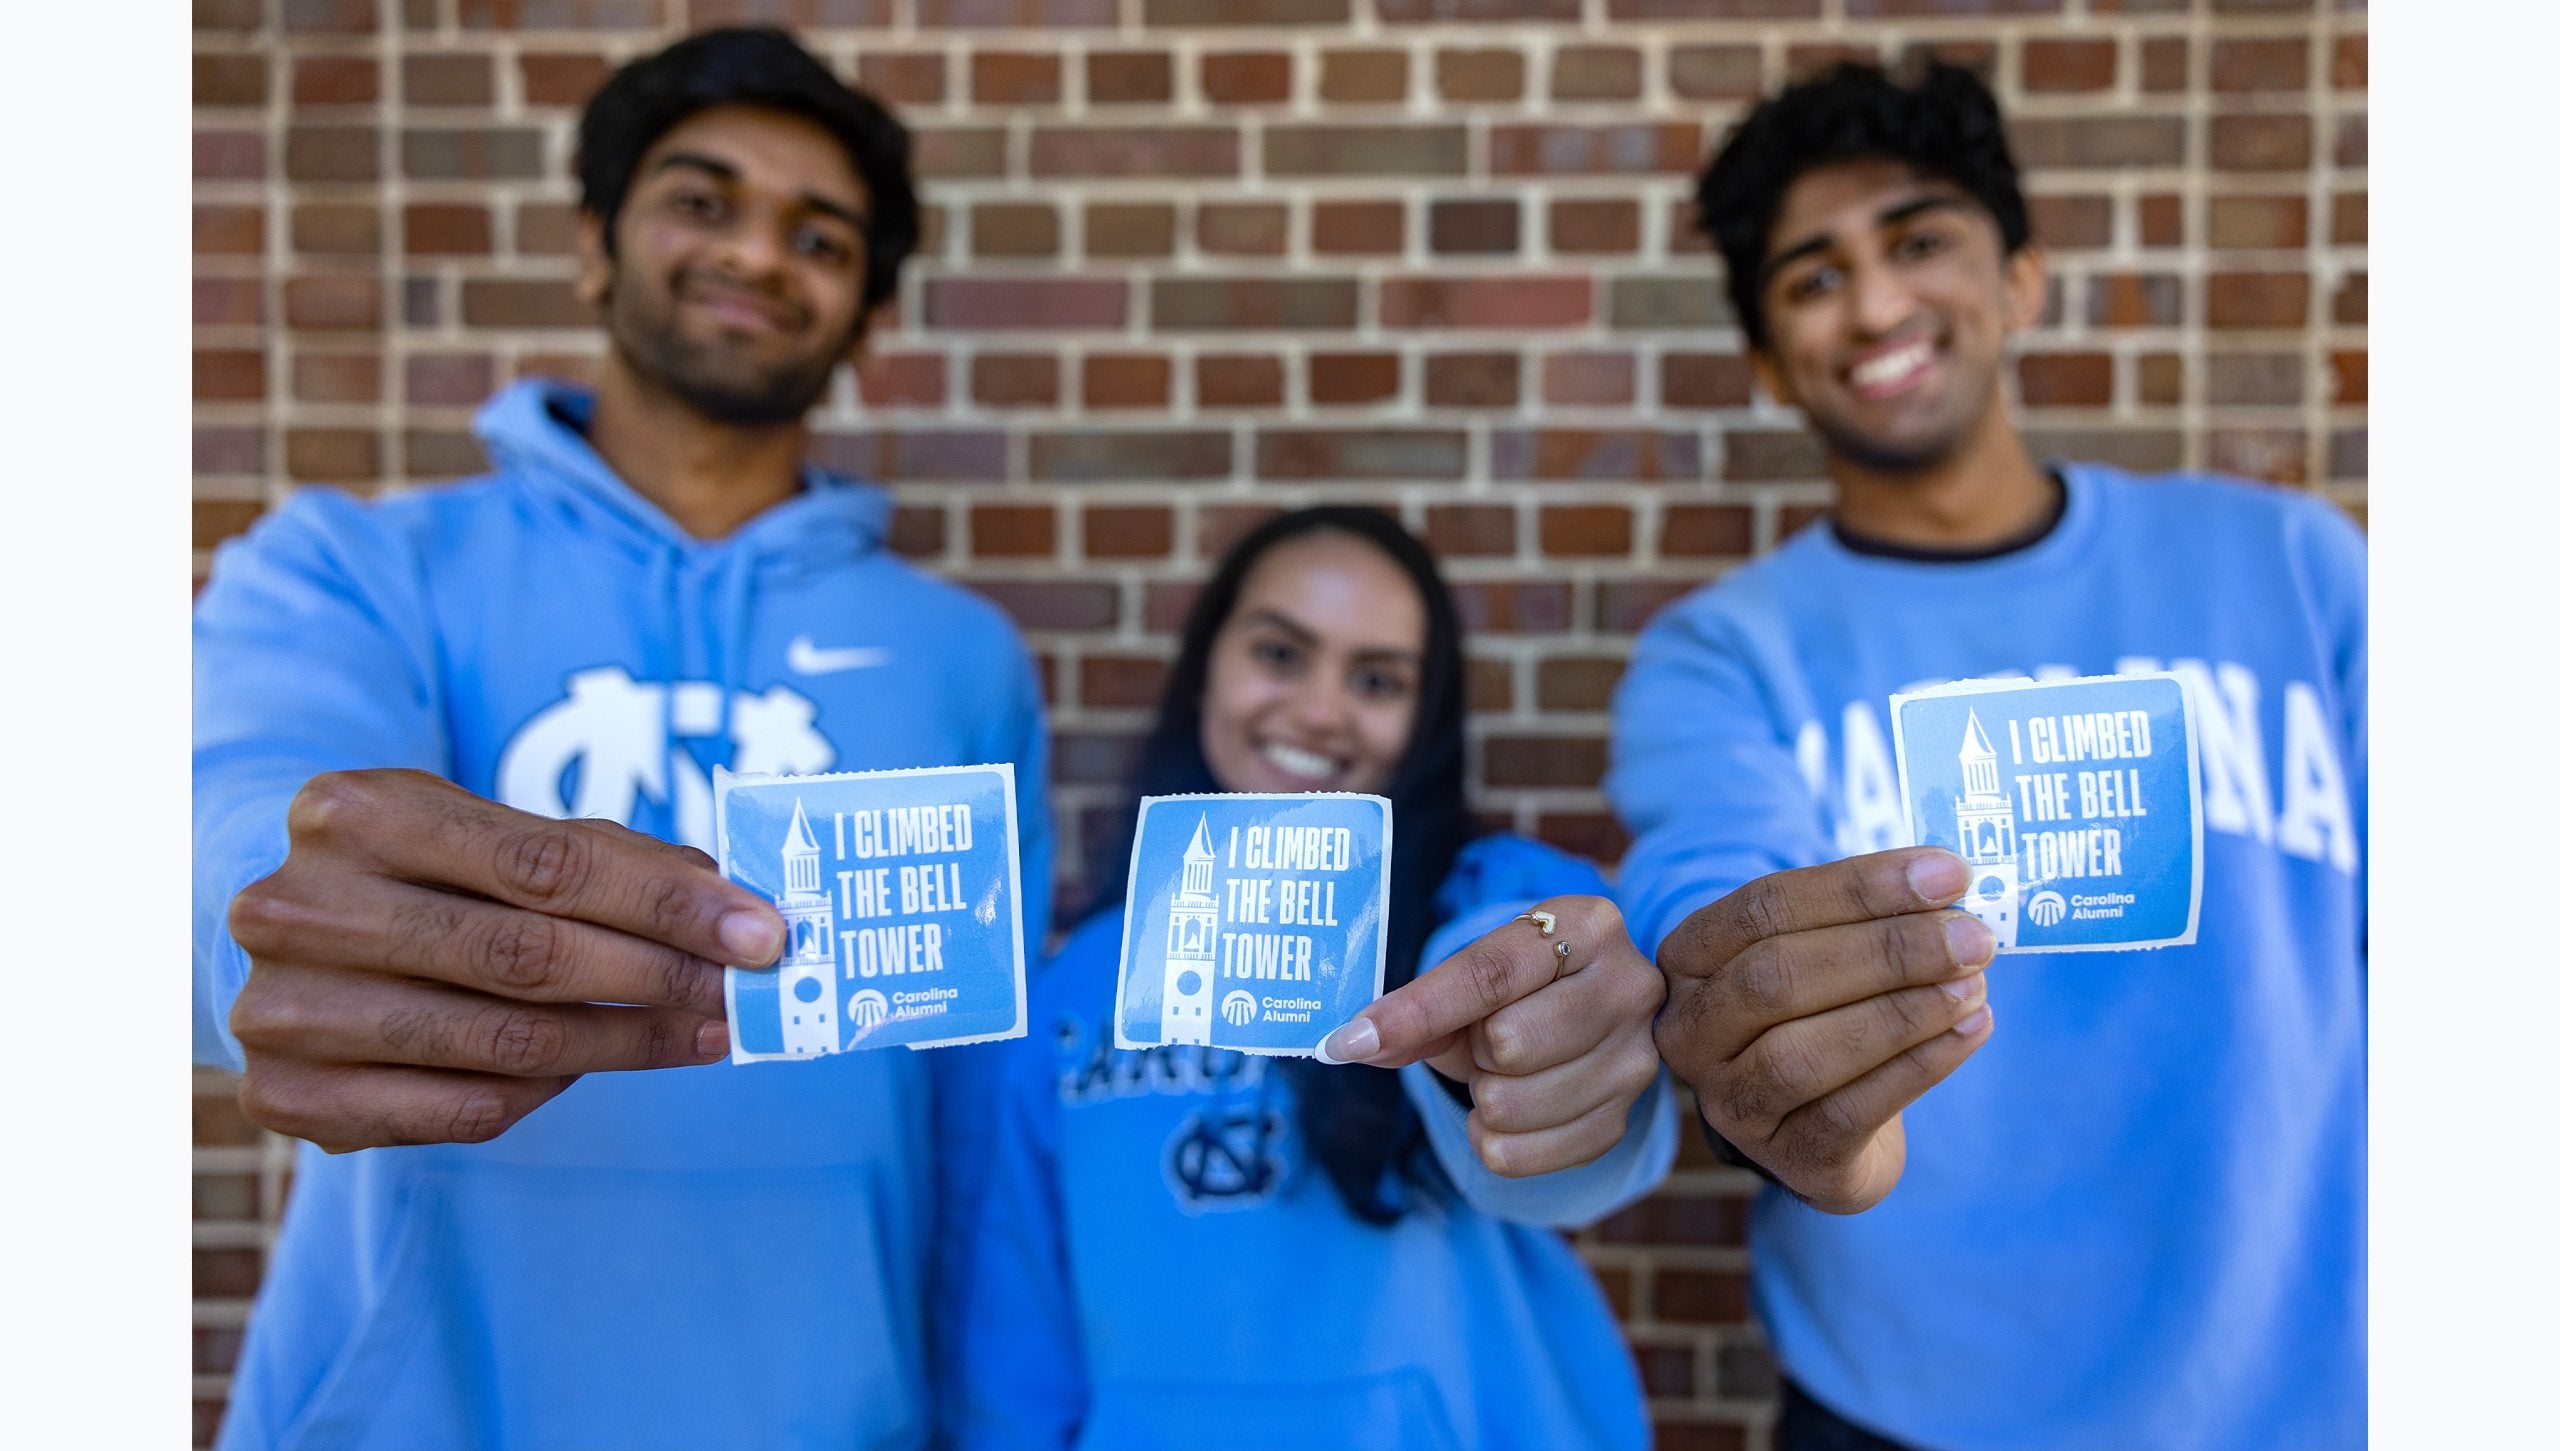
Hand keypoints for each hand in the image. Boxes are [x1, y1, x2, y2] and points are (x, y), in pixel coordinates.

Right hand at [225, 769, 785, 1151]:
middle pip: (526, 957)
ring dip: (624, 1045)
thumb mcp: (494, 832)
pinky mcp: (284, 1097)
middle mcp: (300, 906)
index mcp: (357, 811)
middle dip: (659, 978)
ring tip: (698, 1033)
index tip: (762, 934)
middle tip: (742, 995)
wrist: (296, 935)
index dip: (668, 904)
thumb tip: (736, 908)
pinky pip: (461, 1110)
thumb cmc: (426, 875)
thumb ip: (605, 859)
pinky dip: (545, 1094)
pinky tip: (594, 1069)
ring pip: (503, 1043)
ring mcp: (281, 1008)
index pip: (546, 864)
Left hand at [1319, 896, 1663, 1177]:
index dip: (1416, 1012)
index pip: (1491, 975)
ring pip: (1510, 1106)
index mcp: (1588, 927)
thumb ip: (1414, 1010)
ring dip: (1485, 1096)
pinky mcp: (1623, 1120)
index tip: (1350, 1041)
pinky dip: (1495, 1140)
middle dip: (1476, 1051)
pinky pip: (1519, 1155)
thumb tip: (1352, 1045)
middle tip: (1489, 1039)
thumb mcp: (1469, 981)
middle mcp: (1629, 987)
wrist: (1583, 1016)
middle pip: (1507, 1044)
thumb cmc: (1518, 990)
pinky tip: (1514, 1111)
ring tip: (1507, 1070)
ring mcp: (1635, 1060)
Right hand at [1654, 847, 1994, 1214]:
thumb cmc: (1827, 1014)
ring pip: (1803, 1054)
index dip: (1858, 888)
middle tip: (1972, 938)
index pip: (1763, 908)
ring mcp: (1730, 1103)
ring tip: (1974, 985)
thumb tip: (1946, 881)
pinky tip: (1970, 1030)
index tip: (1947, 875)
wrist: (1829, 1127)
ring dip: (1901, 1013)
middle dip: (1886, 953)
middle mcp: (1691, 1032)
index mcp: (1689, 959)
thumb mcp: (1826, 952)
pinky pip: (1850, 1112)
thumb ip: (1869, 916)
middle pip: (1776, 978)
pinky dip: (1919, 1067)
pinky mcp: (1788, 1157)